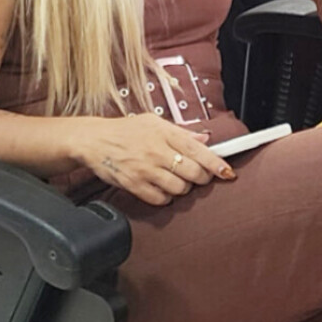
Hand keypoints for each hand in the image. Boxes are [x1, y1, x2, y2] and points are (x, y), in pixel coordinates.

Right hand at [82, 113, 234, 205]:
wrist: (94, 140)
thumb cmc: (125, 130)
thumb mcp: (154, 122)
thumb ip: (180, 132)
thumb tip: (204, 139)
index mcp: (165, 133)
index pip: (199, 151)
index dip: (217, 164)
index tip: (227, 172)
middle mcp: (157, 151)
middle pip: (193, 173)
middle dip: (201, 178)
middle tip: (198, 176)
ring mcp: (145, 169)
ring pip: (179, 188)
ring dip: (183, 188)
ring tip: (176, 180)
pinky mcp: (135, 184)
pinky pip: (160, 199)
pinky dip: (165, 197)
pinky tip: (162, 188)